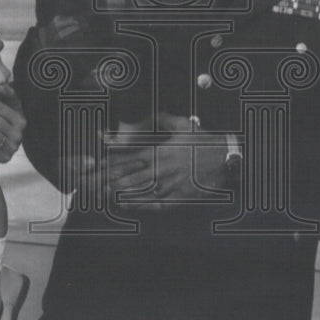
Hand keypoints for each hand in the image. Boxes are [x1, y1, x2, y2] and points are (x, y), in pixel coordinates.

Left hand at [104, 114, 225, 208]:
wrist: (224, 158)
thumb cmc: (203, 142)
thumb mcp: (184, 125)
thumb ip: (164, 119)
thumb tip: (150, 115)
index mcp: (161, 151)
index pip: (131, 157)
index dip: (114, 160)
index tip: (101, 163)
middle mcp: (163, 169)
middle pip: (131, 176)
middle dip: (111, 179)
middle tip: (95, 182)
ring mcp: (169, 185)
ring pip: (140, 191)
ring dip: (121, 193)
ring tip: (104, 194)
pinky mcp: (178, 197)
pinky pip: (155, 203)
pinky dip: (140, 205)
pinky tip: (127, 205)